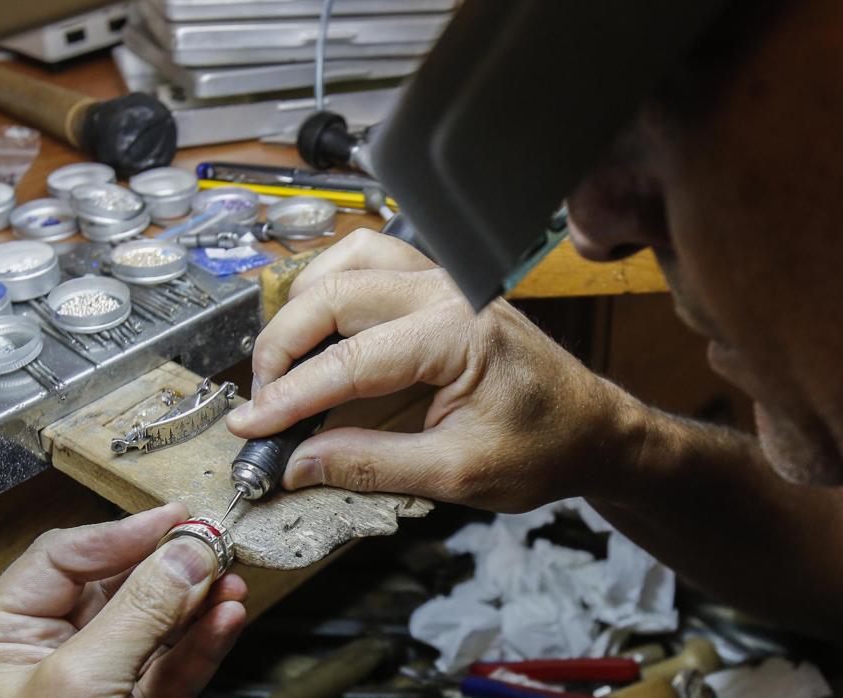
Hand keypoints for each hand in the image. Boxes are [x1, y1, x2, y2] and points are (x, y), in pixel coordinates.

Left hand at [0, 502, 246, 697]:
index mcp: (1, 637)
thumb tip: (185, 552)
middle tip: (213, 545)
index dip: (122, 534)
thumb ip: (139, 612)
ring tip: (231, 579)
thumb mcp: (81, 683)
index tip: (176, 520)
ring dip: (196, 599)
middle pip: (117, 585)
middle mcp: (47, 654)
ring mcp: (97, 682)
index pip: (63, 558)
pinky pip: (174, 663)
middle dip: (170, 566)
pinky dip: (204, 640)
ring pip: (154, 622)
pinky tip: (228, 616)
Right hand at [226, 229, 644, 511]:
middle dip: (282, 346)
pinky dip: (330, 285)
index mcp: (455, 335)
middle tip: (262, 401)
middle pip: (334, 294)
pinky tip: (318, 326)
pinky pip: (370, 261)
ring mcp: (442, 281)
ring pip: (347, 260)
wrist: (592, 428)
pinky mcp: (438, 286)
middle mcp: (446, 292)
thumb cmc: (544, 447)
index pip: (348, 360)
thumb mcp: (457, 474)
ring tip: (283, 362)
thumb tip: (298, 462)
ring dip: (302, 304)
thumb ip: (372, 465)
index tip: (250, 426)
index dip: (289, 397)